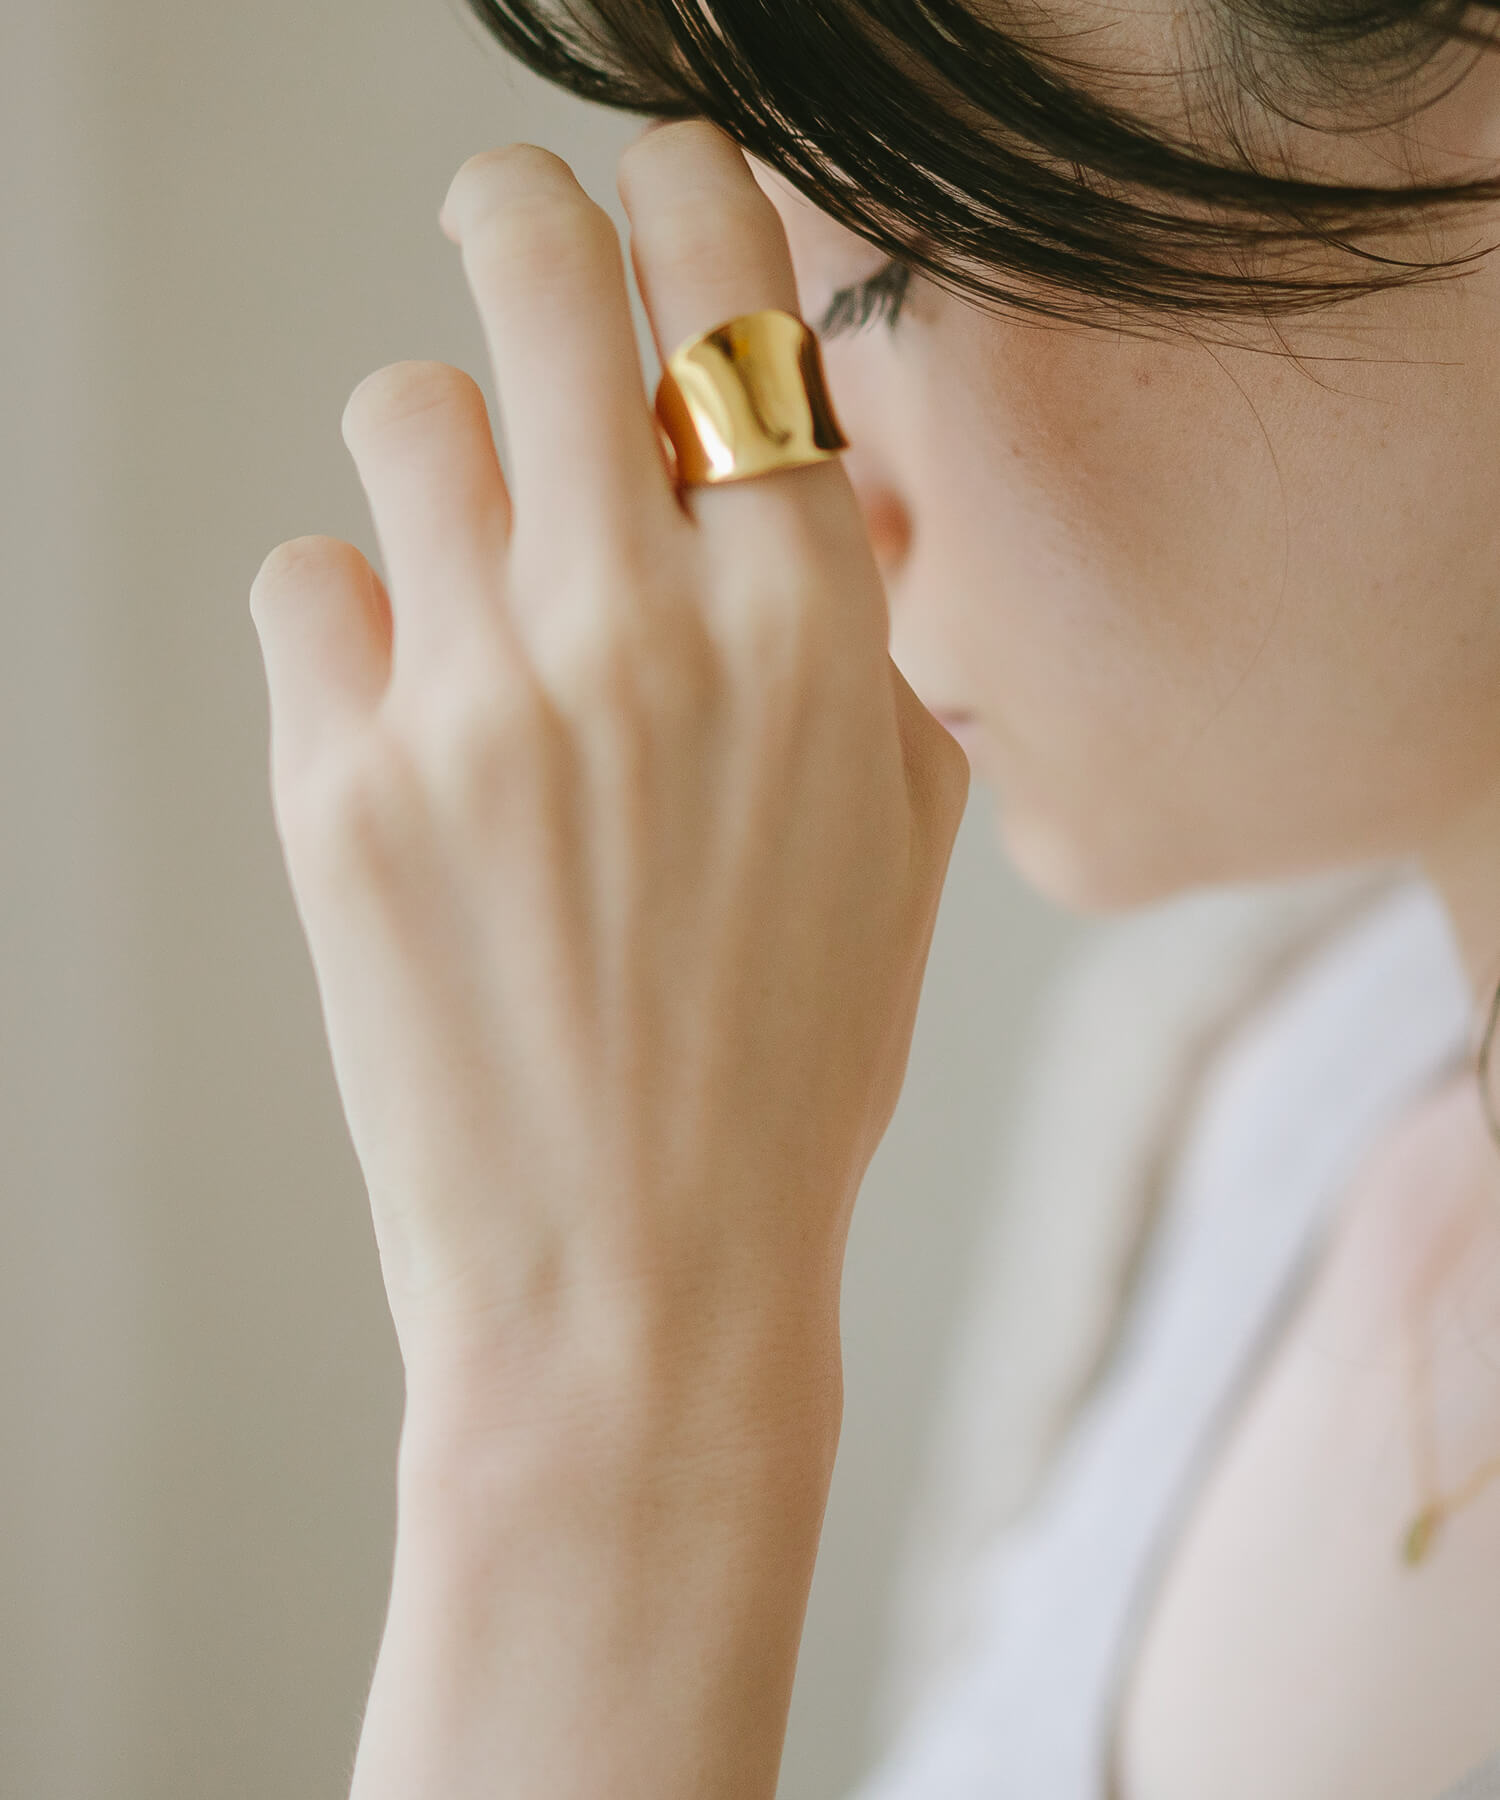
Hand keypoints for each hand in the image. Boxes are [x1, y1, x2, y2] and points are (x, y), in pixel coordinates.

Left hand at [247, 120, 968, 1419]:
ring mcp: (476, 701)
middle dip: (523, 217)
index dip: (688, 192)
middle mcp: (641, 629)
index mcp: (809, 631)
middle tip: (509, 221)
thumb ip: (863, 637)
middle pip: (539, 273)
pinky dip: (357, 618)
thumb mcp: (900, 842)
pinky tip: (414, 713)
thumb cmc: (791, 1066)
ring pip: (402, 414)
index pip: (732, 296)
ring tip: (476, 562)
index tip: (658, 179)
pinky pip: (311, 583)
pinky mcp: (339, 786)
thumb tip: (821, 472)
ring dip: (443, 451)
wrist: (639, 1278)